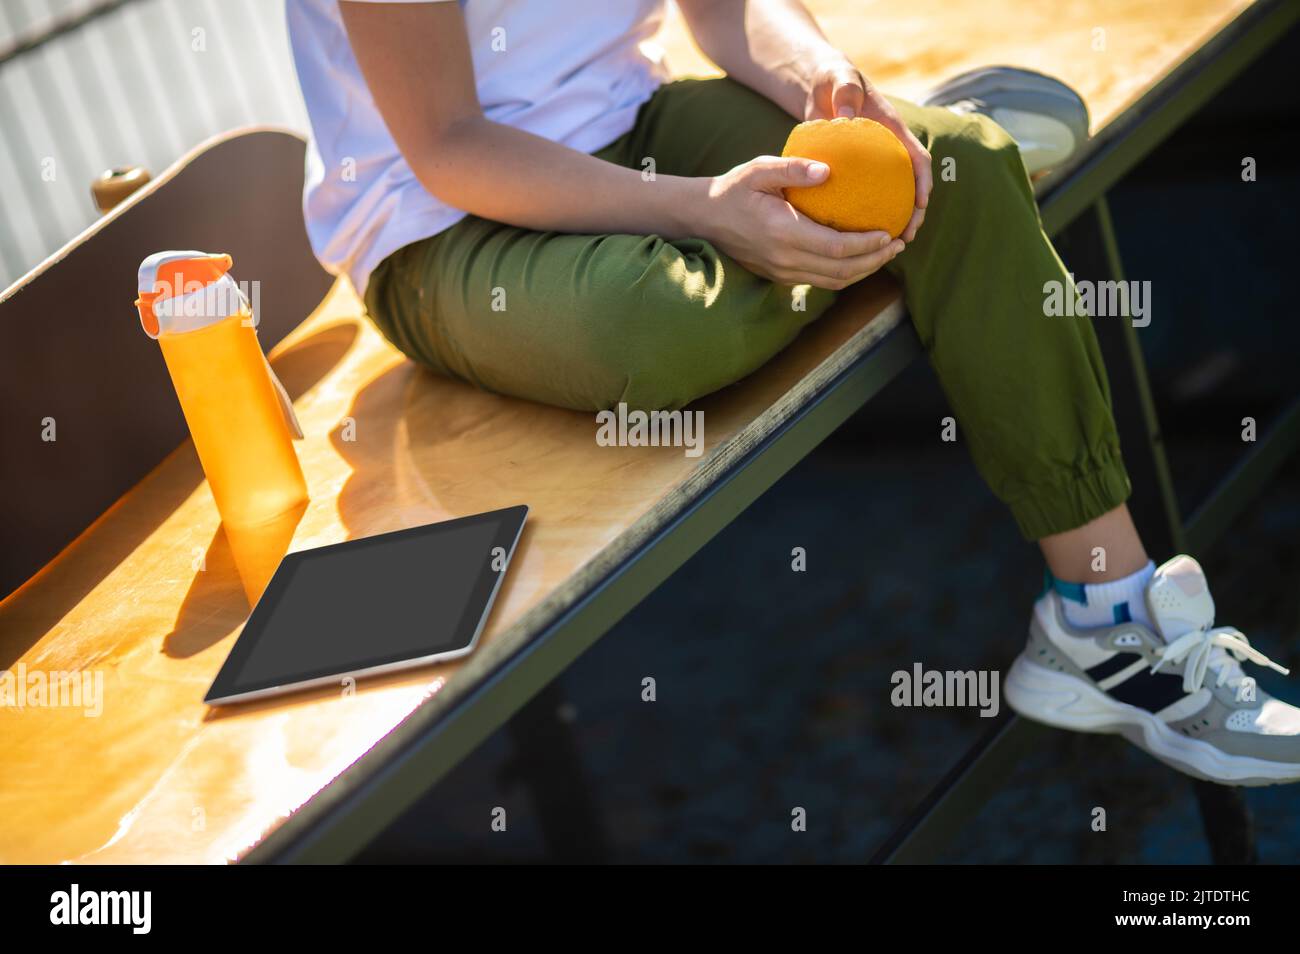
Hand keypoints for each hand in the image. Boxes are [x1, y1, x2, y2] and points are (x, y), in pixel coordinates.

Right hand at [699, 155, 903, 289]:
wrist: (703, 218)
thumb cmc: (733, 189)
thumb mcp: (759, 169)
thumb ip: (793, 169)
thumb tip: (828, 170)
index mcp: (783, 233)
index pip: (836, 248)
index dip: (867, 245)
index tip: (889, 232)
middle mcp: (785, 259)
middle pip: (841, 271)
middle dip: (874, 261)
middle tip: (899, 244)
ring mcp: (782, 272)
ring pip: (833, 281)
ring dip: (863, 271)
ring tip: (885, 253)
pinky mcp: (780, 276)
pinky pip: (820, 280)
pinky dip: (844, 273)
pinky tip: (859, 257)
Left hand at [803, 58, 931, 241]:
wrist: (823, 84)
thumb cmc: (834, 78)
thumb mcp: (839, 77)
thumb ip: (845, 91)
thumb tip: (844, 115)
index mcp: (893, 129)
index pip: (916, 156)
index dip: (923, 180)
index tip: (921, 202)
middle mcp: (890, 149)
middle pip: (911, 184)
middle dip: (915, 212)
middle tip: (907, 236)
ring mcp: (876, 162)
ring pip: (891, 195)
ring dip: (894, 220)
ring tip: (887, 246)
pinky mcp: (859, 171)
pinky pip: (864, 195)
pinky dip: (864, 215)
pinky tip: (852, 237)